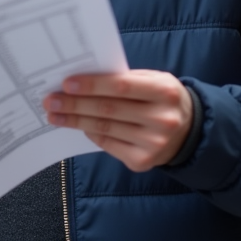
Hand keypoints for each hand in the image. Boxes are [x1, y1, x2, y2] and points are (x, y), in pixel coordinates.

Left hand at [44, 69, 193, 171]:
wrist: (189, 131)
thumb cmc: (163, 98)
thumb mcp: (154, 80)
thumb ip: (125, 78)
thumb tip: (83, 80)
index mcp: (164, 91)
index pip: (121, 86)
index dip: (92, 85)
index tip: (66, 84)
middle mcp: (162, 119)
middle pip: (109, 110)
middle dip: (75, 105)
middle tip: (51, 100)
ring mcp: (153, 143)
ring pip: (104, 129)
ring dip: (75, 121)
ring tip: (55, 114)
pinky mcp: (143, 161)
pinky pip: (108, 145)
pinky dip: (90, 133)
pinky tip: (77, 126)